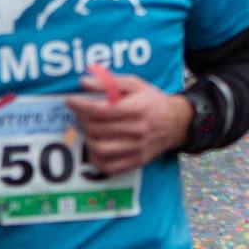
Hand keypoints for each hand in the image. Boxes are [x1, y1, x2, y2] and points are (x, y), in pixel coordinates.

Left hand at [65, 73, 193, 174]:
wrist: (178, 122)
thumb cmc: (153, 101)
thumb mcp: (135, 85)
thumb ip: (109, 82)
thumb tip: (83, 82)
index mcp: (137, 108)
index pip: (100, 110)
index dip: (80, 105)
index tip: (71, 101)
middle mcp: (137, 129)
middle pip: (97, 129)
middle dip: (82, 120)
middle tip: (81, 114)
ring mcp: (137, 147)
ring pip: (100, 149)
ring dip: (88, 139)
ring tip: (88, 130)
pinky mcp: (137, 160)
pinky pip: (109, 166)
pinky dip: (96, 159)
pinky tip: (95, 147)